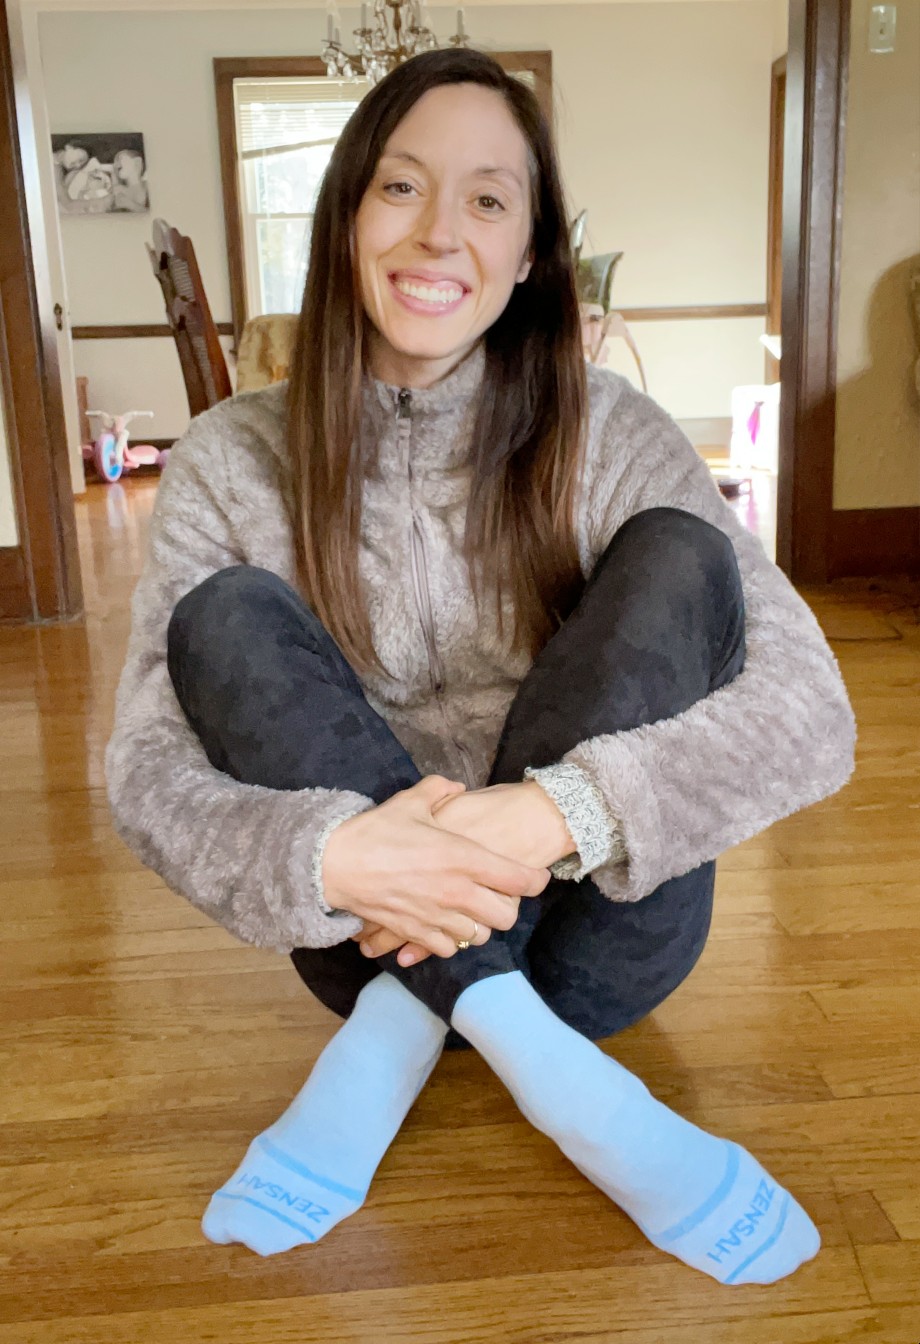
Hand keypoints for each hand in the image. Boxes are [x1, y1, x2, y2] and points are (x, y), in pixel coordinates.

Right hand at [323, 775, 549, 962]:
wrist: (333, 867)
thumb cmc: (373, 832)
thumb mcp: (409, 801)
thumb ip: (439, 789)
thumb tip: (455, 787)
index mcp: (462, 857)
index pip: (518, 879)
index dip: (536, 880)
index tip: (537, 877)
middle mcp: (457, 892)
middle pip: (506, 916)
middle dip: (508, 906)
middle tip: (499, 894)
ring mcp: (437, 917)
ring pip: (480, 936)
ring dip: (480, 924)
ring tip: (471, 910)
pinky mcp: (416, 933)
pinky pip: (449, 948)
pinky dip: (452, 940)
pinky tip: (445, 924)